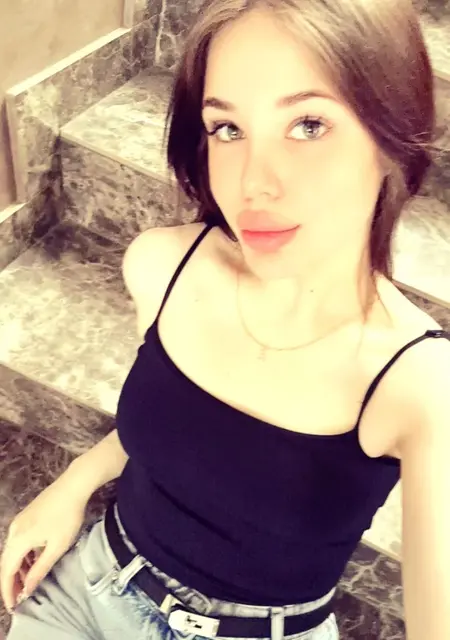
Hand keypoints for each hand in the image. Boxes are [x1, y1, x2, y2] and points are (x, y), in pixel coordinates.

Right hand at [0, 473, 87, 613]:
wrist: (73, 485)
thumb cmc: (67, 517)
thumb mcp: (57, 547)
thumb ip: (40, 569)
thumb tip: (27, 589)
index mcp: (18, 540)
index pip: (6, 572)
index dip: (8, 591)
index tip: (13, 607)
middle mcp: (13, 530)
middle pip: (6, 562)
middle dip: (11, 582)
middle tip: (19, 597)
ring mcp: (19, 522)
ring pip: (12, 551)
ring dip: (18, 568)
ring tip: (28, 582)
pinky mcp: (26, 516)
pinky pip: (18, 541)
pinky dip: (22, 555)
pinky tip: (33, 561)